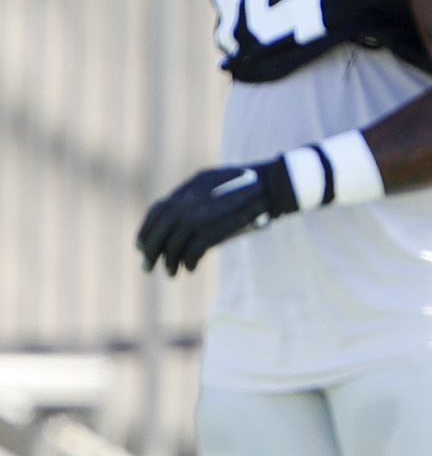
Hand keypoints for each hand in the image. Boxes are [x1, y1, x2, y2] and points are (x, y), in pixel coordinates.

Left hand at [136, 160, 296, 276]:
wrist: (268, 186)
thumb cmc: (245, 185)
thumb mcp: (213, 182)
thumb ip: (193, 196)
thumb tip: (173, 214)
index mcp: (185, 191)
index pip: (155, 213)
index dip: (145, 232)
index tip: (140, 247)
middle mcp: (186, 204)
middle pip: (159, 233)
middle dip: (151, 253)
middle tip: (147, 267)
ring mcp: (197, 218)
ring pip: (173, 246)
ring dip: (170, 263)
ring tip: (171, 273)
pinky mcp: (211, 232)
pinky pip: (192, 253)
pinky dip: (188, 264)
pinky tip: (189, 269)